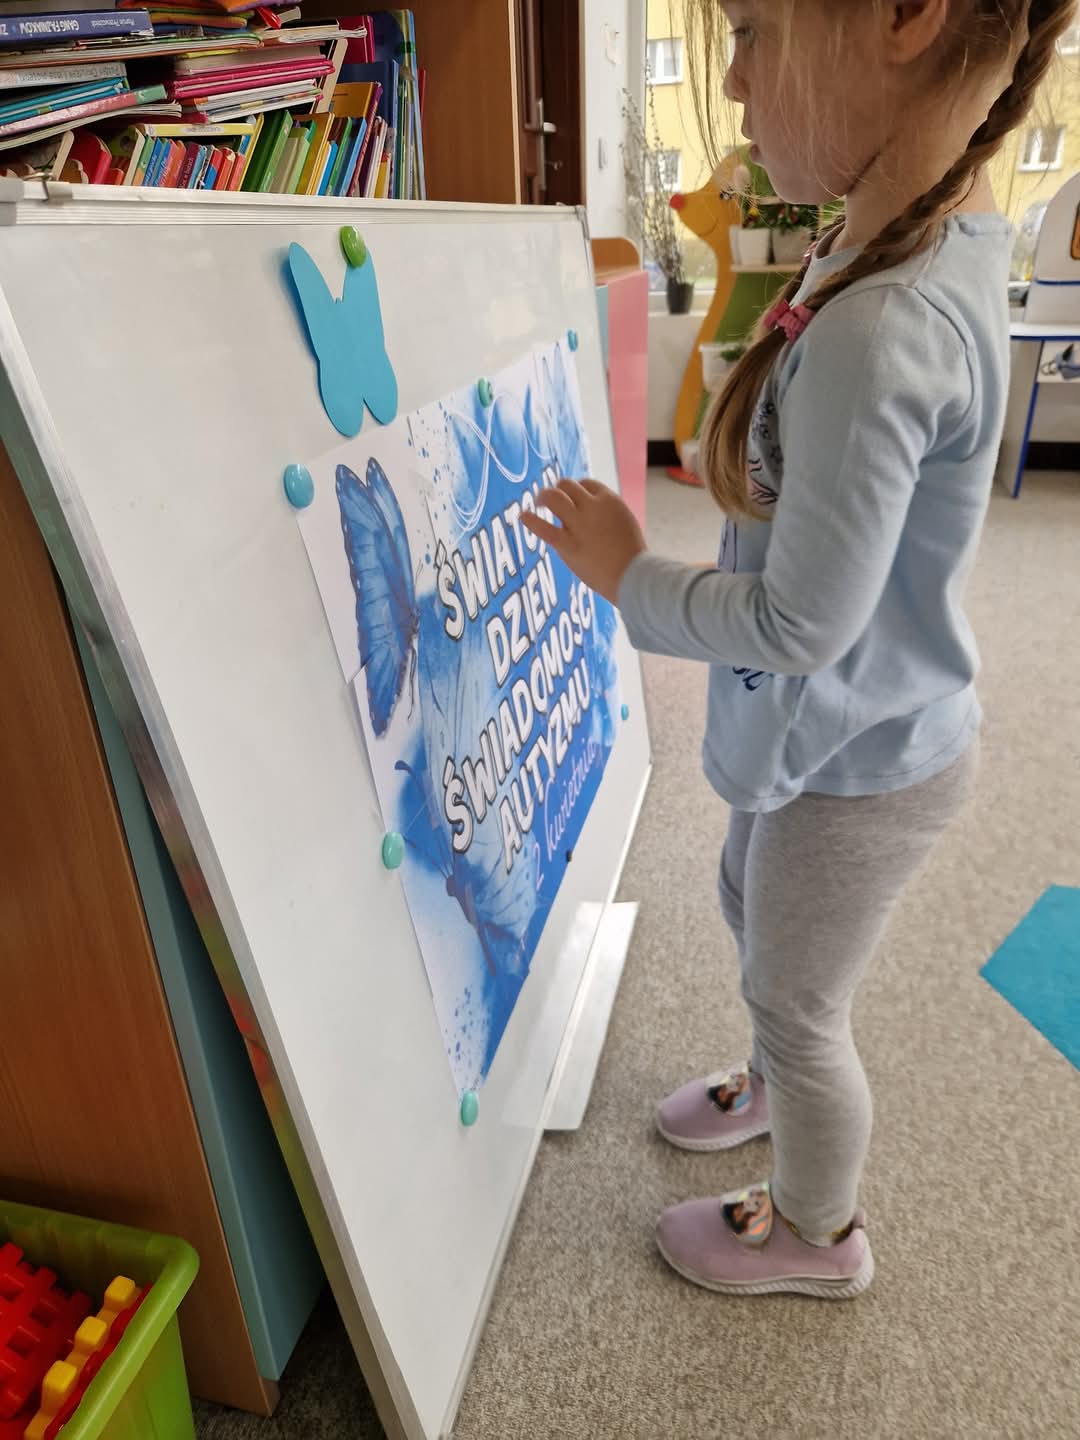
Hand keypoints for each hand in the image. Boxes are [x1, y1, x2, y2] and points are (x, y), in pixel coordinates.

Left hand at [521, 479, 645, 603]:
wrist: (633, 576)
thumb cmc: (632, 556)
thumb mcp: (625, 524)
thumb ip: (608, 515)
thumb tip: (594, 514)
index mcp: (610, 501)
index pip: (587, 483)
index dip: (577, 490)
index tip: (573, 500)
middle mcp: (593, 507)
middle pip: (568, 485)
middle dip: (560, 490)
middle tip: (554, 499)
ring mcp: (580, 525)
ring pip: (554, 497)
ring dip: (544, 496)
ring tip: (539, 502)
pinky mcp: (569, 545)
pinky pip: (545, 529)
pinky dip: (532, 521)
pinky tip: (523, 517)